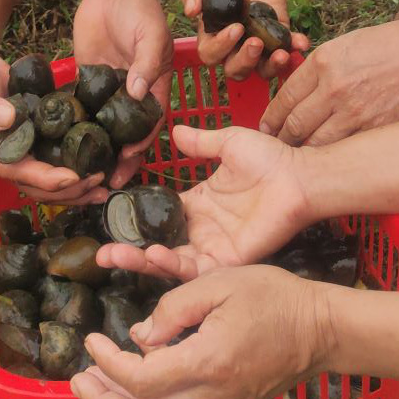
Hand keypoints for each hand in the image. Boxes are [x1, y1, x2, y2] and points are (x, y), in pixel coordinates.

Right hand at [0, 43, 101, 202]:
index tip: (75, 177)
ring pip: (51, 176)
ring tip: (104, 184)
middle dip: (71, 190)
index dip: (49, 179)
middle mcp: (8, 159)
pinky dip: (75, 158)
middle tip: (100, 185)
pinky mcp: (34, 135)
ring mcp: (22, 149)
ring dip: (77, 183)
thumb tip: (9, 117)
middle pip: (40, 187)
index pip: (22, 176)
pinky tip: (98, 158)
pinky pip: (55, 154)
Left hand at [72, 267, 332, 398]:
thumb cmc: (274, 296)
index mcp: (207, 364)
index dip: (106, 364)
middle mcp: (211, 398)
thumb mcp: (219, 282)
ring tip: (98, 379)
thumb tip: (140, 335)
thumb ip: (173, 306)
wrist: (322, 330)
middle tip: (78, 379)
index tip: (91, 341)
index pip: (139, 379)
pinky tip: (138, 376)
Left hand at [73, 0, 173, 186]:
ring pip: (103, 128)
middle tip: (103, 183)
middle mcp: (132, 95)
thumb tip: (137, 93)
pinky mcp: (87, 82)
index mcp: (154, 87)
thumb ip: (146, 62)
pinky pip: (81, 109)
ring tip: (81, 173)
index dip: (140, 146)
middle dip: (118, 160)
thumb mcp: (151, 35)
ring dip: (95, 150)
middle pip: (126, 135)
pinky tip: (61, 145)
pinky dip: (74, 127)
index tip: (126, 162)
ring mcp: (109, 90)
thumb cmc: (140, 10)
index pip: (149, 125)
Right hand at [96, 122, 311, 281]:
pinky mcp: (228, 260)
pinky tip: (154, 255)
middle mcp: (202, 229)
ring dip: (143, 261)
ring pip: (170, 262)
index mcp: (199, 203)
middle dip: (129, 251)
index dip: (136, 221)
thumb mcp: (228, 143)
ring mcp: (214, 247)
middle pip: (158, 245)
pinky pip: (195, 268)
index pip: (160, 216)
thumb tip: (172, 130)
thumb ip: (200, 142)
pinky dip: (173, 265)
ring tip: (116, 256)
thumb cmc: (269, 158)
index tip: (109, 221)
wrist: (298, 176)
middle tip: (101, 253)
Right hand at [181, 0, 309, 81]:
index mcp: (212, 37)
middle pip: (236, 70)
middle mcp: (234, 48)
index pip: (211, 54)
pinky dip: (296, 48)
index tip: (235, 27)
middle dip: (246, 61)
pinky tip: (302, 42)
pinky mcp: (279, 38)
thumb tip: (189, 10)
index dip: (222, 47)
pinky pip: (288, 50)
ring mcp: (259, 46)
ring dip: (273, 66)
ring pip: (262, 70)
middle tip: (255, 42)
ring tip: (281, 54)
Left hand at [259, 19, 398, 145]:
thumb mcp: (343, 44)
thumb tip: (296, 92)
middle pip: (294, 125)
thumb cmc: (386, 46)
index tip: (266, 126)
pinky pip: (343, 150)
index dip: (271, 116)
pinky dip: (331, 157)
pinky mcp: (374, 129)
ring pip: (315, 144)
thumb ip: (317, 68)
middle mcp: (333, 88)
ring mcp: (354, 112)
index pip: (285, 97)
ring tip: (297, 158)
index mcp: (322, 62)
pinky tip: (326, 160)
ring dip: (303, 153)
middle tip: (276, 147)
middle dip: (281, 139)